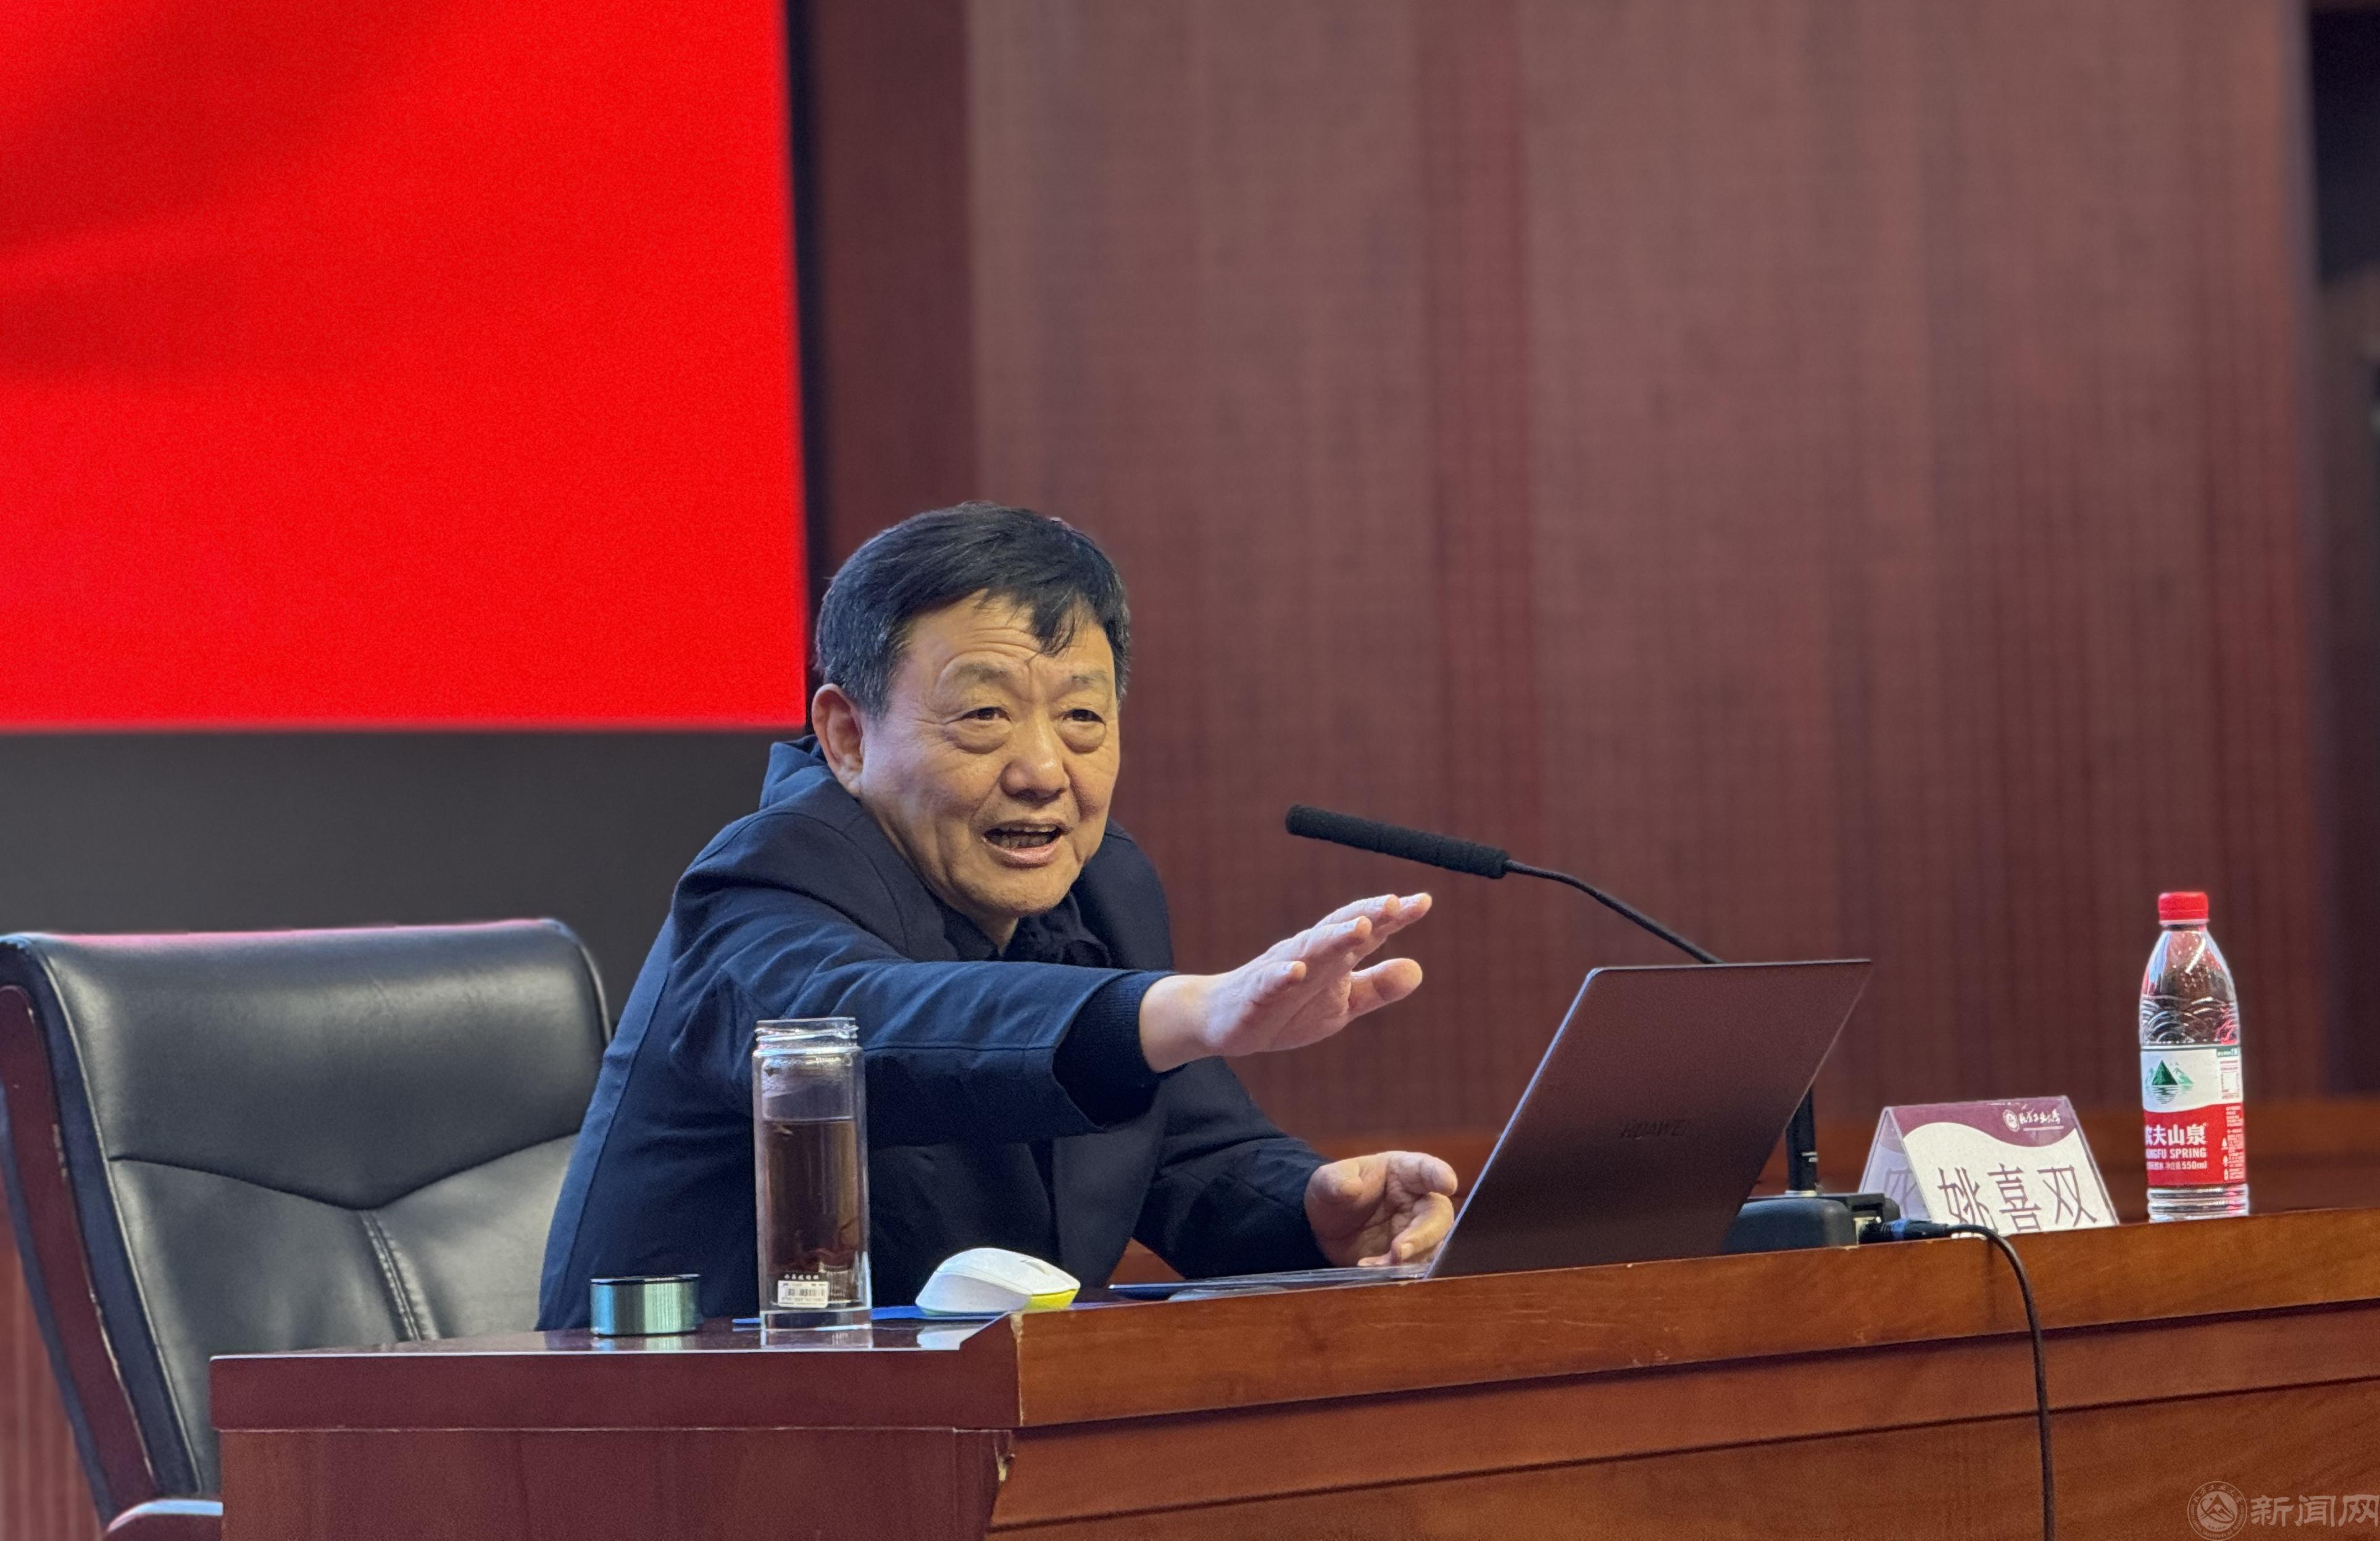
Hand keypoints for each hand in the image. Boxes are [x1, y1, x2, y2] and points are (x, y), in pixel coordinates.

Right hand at [1136, 894, 1430, 1072]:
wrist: (1224, 1020)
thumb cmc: (1289, 1008)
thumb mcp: (1340, 1004)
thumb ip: (1376, 987)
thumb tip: (1418, 969)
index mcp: (1332, 956)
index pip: (1366, 930)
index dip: (1393, 917)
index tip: (1422, 902)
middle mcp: (1308, 955)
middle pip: (1339, 930)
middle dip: (1366, 916)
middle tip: (1393, 904)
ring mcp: (1279, 972)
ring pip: (1309, 951)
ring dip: (1333, 938)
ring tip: (1360, 928)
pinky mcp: (1254, 996)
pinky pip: (1267, 984)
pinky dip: (1281, 976)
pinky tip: (1296, 971)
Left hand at [1305, 1151, 1458, 1266]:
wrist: (1322, 1228)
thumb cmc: (1332, 1194)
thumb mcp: (1326, 1181)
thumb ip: (1336, 1181)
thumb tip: (1351, 1188)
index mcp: (1403, 1172)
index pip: (1425, 1169)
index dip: (1439, 1175)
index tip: (1448, 1184)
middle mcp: (1417, 1201)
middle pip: (1438, 1216)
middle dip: (1424, 1235)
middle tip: (1400, 1251)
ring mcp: (1416, 1231)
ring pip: (1432, 1246)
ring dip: (1410, 1259)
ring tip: (1378, 1265)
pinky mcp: (1409, 1257)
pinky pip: (1415, 1267)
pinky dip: (1398, 1273)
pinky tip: (1373, 1271)